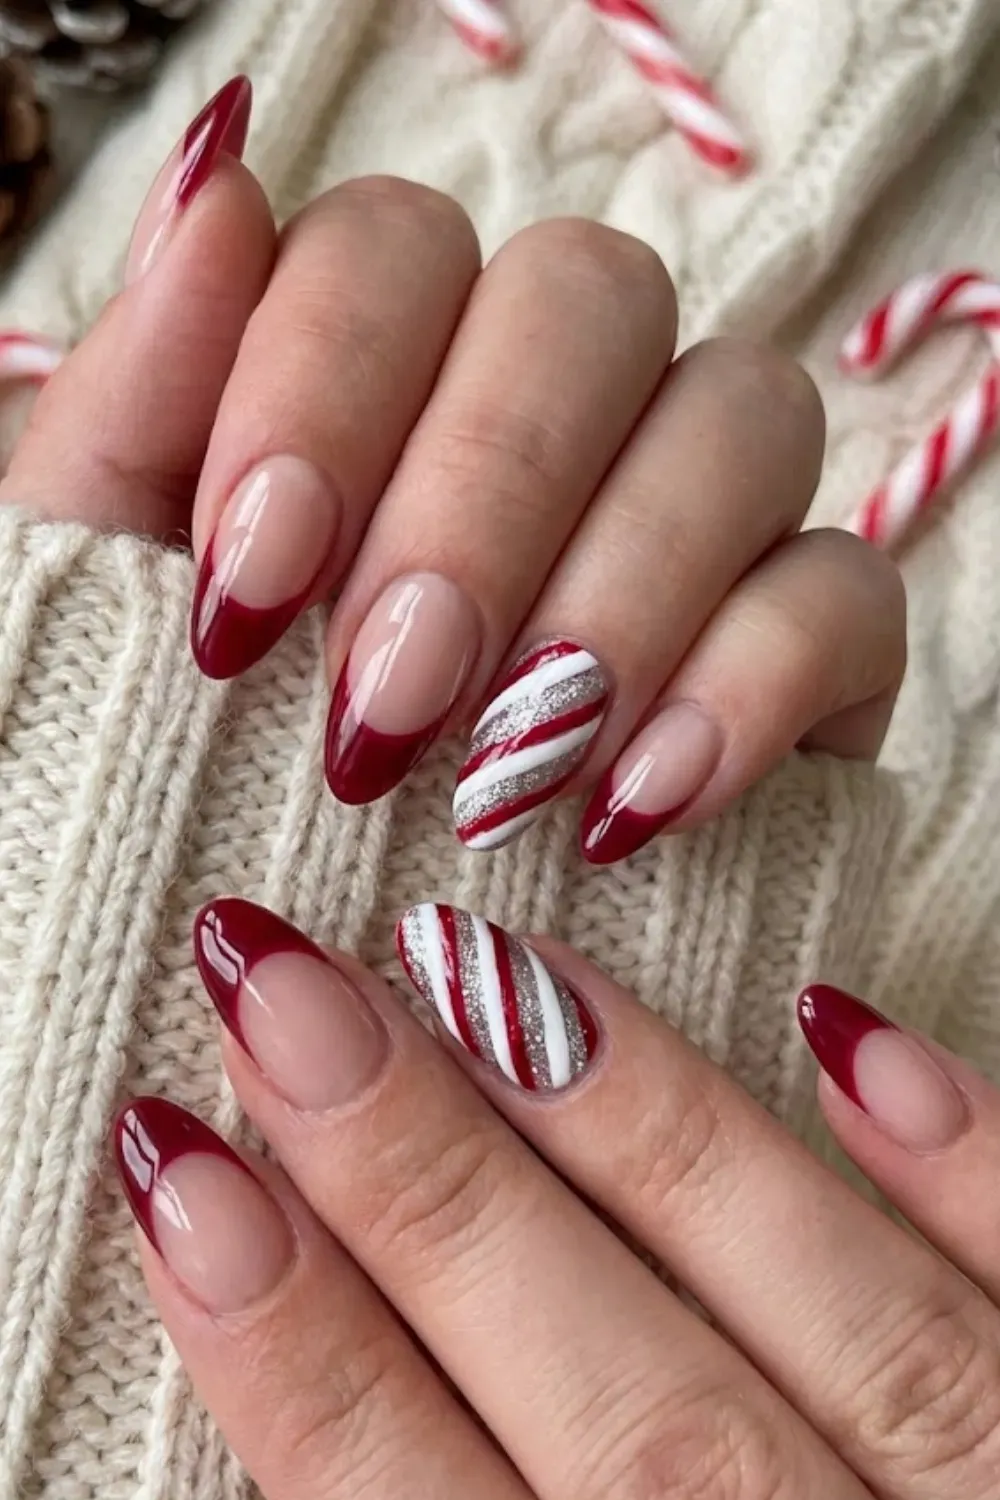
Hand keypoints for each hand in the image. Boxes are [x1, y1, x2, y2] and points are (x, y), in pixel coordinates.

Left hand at [0, 78, 904, 863]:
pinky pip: (849, 592)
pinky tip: (636, 804)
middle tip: (386, 706)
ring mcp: (701, 505)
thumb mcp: (119, 597)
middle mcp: (558, 401)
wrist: (329, 955)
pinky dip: (751, 686)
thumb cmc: (200, 761)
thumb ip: (139, 401)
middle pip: (587, 298)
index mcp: (384, 362)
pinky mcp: (810, 640)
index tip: (250, 592)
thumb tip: (213, 186)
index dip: (325, 385)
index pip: (396, 246)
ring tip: (513, 772)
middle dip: (479, 500)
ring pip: (745, 412)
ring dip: (619, 591)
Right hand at [116, 896, 999, 1498]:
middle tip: (290, 988)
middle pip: (630, 1421)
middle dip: (435, 1196)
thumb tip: (331, 1389)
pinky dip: (975, 1178)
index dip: (302, 1354)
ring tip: (490, 969)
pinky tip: (847, 1035)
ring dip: (652, 1145)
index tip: (185, 1164)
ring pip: (845, 1338)